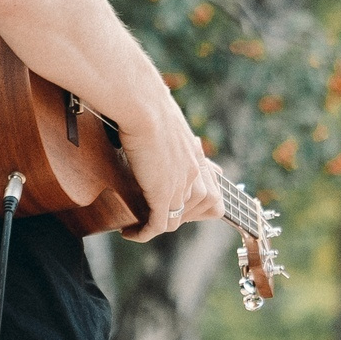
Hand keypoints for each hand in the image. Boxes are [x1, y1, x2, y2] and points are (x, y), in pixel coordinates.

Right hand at [118, 91, 223, 240]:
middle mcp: (194, 174)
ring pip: (177, 221)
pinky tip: (129, 233)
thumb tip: (172, 130)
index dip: (196, 205)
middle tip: (153, 215)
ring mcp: (180, 185)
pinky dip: (143, 234)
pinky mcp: (162, 193)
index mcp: (197, 158)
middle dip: (177, 217)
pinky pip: (157, 225)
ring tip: (138, 225)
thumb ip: (174, 135)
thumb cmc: (149, 105)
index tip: (174, 203)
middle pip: (198, 210)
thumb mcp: (168, 121)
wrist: (143, 105)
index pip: (212, 195)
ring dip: (157, 227)